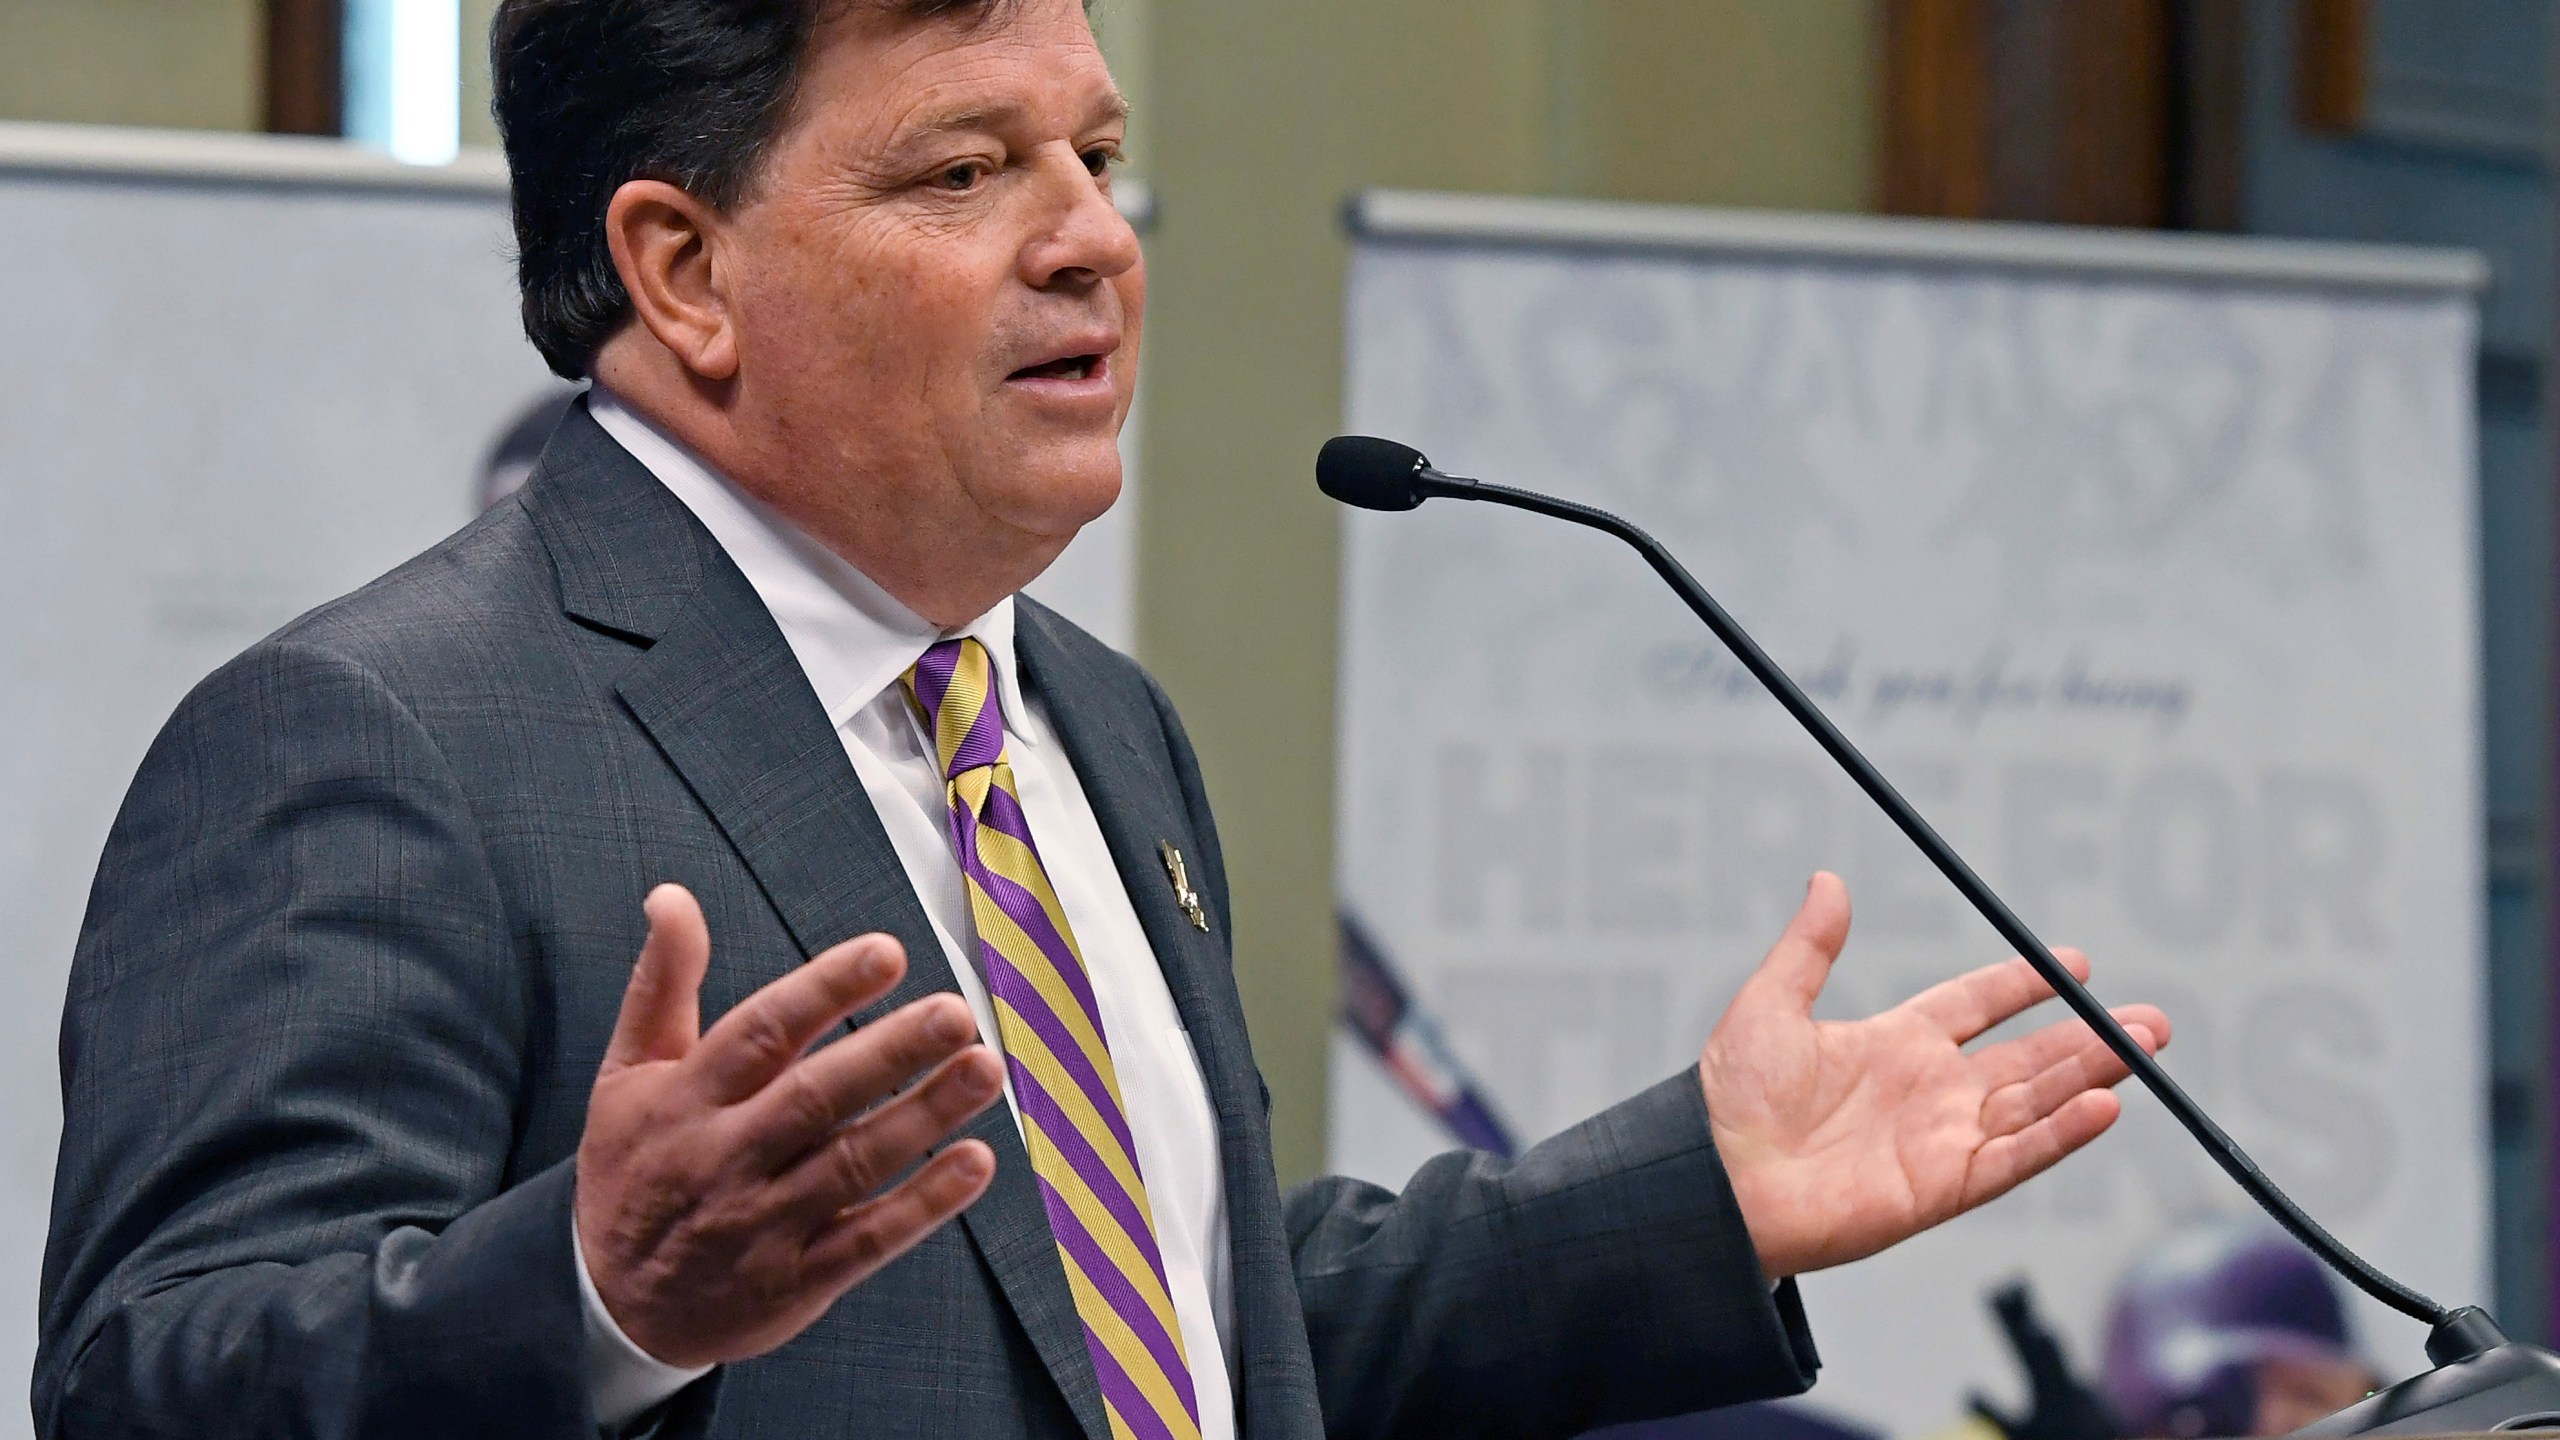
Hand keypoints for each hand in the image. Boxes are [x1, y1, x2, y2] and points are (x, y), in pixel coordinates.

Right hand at [575, 884, 1004, 1367]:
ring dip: (923, 1116)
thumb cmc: (634, 1167)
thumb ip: (661, 983)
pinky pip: (867, 1241)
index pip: (760, 1032)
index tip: (886, 953)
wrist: (608, 1305)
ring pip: (852, 1165)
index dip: (825, 990)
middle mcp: (723, 1157)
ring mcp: (761, 1224)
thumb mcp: (627, 1073)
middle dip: (890, 1052)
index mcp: (684, 1097)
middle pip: (814, 1097)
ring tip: (983, 1068)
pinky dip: (924, 1204)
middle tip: (955, 1012)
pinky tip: (975, 1162)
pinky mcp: (795, 1282)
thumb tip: (672, 896)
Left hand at [1698, 872, 2167, 1278]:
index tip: (2075, 962)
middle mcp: (1927, 1092)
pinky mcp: (1943, 1186)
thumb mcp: (1770, 1005)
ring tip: (2143, 1045)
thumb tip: (1827, 880)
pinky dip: (2060, 1134)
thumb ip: (1809, 947)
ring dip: (2090, 1076)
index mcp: (1892, 1045)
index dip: (2022, 983)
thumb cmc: (1728, 1100)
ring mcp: (1940, 1140)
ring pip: (2034, 1102)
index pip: (1975, 1006)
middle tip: (2149, 1018)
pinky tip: (2103, 1106)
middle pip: (2026, 1058)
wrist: (1713, 1178)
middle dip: (2088, 1037)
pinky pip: (2015, 1157)